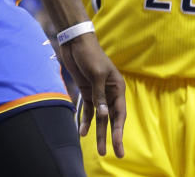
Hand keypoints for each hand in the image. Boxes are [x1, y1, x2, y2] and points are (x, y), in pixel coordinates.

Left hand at [59, 33, 125, 157]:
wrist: (75, 41)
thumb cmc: (90, 54)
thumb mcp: (96, 74)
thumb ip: (99, 95)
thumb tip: (103, 115)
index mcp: (117, 87)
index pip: (119, 113)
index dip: (118, 130)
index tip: (118, 145)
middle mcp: (110, 92)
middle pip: (111, 118)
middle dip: (111, 136)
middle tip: (112, 153)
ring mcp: (98, 93)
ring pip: (100, 117)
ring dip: (98, 132)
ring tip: (99, 150)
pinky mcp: (87, 91)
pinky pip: (88, 110)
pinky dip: (86, 120)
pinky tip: (82, 132)